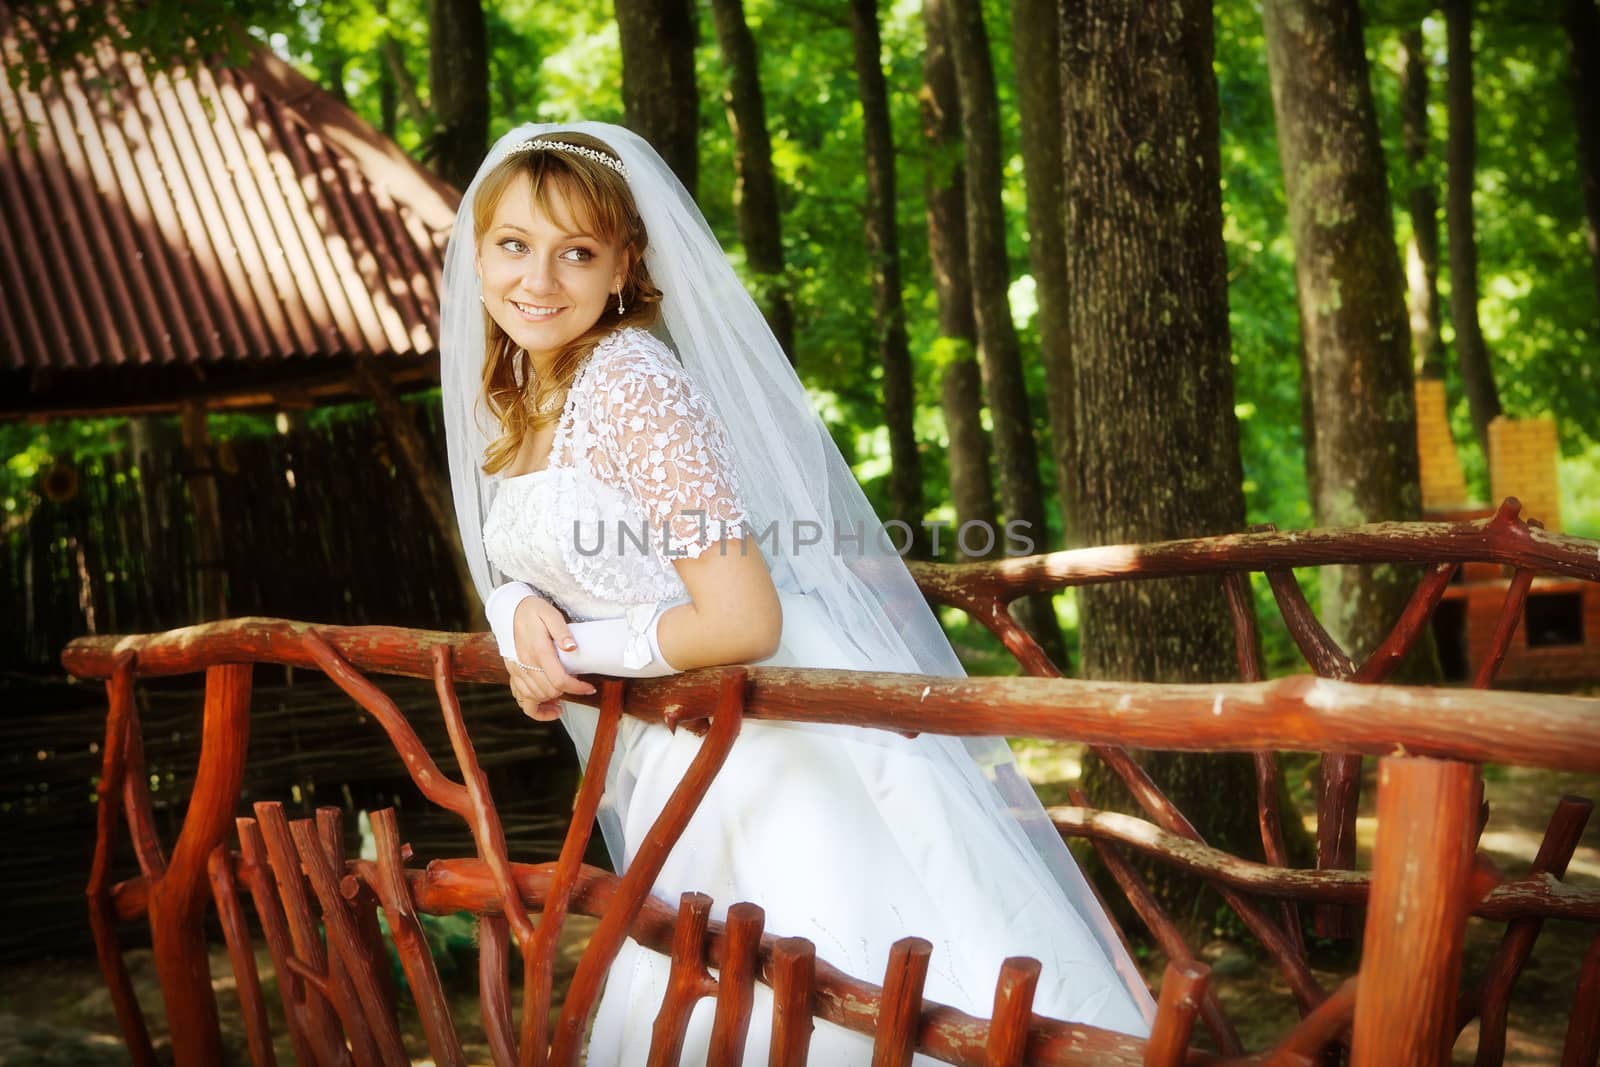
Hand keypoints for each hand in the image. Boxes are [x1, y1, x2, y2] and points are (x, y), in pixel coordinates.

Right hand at [505, 596, 595, 719]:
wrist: (509, 610)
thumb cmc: (533, 611)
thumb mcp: (551, 614)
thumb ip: (562, 631)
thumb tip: (572, 647)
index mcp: (539, 650)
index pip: (559, 680)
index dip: (577, 688)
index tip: (589, 688)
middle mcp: (526, 664)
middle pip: (549, 691)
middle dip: (567, 692)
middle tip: (578, 686)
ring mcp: (517, 670)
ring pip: (535, 698)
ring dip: (551, 700)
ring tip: (564, 695)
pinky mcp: (513, 673)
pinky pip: (520, 698)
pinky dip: (534, 707)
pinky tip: (546, 704)